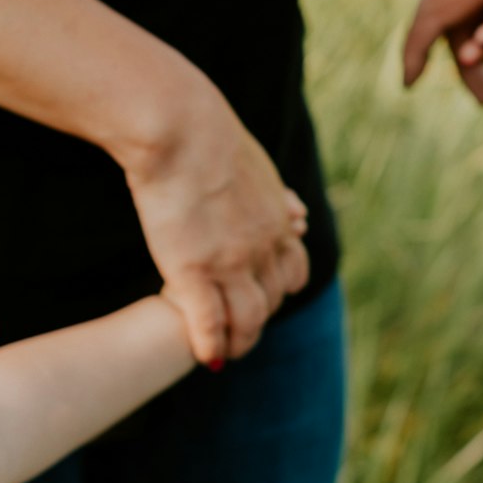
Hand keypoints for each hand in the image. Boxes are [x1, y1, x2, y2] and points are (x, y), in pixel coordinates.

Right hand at [121, 71, 309, 364]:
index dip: (277, 289)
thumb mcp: (258, 167)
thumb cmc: (207, 136)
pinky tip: (204, 354)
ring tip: (224, 353)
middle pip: (272, 301)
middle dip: (258, 319)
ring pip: (247, 322)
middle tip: (239, 331)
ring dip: (238, 343)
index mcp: (277, 220)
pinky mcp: (193, 271)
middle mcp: (263, 246)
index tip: (260, 296)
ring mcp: (230, 262)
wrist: (180, 127)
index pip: (293, 272)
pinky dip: (209, 344)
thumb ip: (278, 198)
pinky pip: (207, 325)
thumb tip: (301, 216)